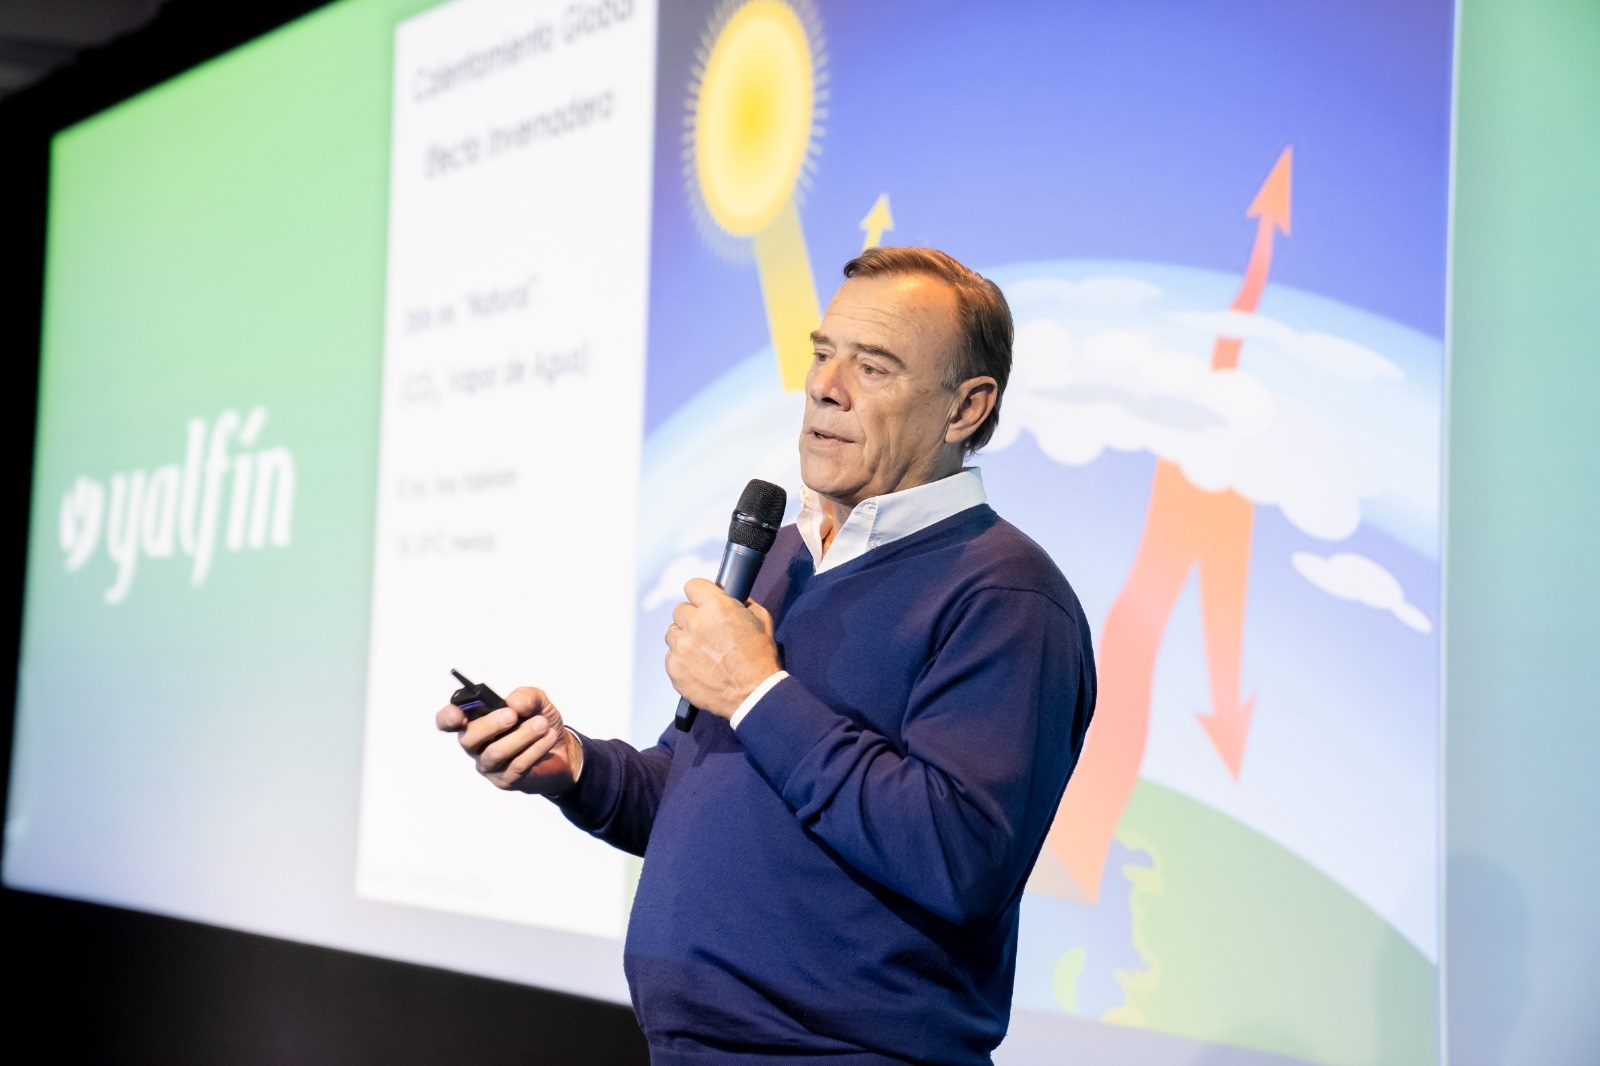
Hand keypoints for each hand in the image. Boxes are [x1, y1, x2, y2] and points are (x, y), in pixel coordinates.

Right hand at [435, 686, 583, 794]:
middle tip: (512, 715)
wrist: (563, 750)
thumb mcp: (537, 702)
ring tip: (542, 724)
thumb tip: (514, 702)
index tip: (459, 713)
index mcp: (475, 720)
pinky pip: (517, 765)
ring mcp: (489, 765)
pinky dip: (535, 749)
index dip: (447, 718)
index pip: (447, 721)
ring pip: (494, 753)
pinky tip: (548, 737)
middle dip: (490, 725)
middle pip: (468, 739)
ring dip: (520, 736)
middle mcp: (476, 745)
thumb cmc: (539, 722)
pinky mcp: (506, 780)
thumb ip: (526, 697)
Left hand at [664, 578, 780, 718]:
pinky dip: (682, 661)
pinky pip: (671, 657)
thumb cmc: (759, 658)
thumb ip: (743, 604)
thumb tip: (733, 599)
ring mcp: (681, 648)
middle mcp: (694, 624)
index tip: (703, 602)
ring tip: (702, 652)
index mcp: (716, 607)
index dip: (700, 595)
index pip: (692, 586)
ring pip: (673, 634)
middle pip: (680, 611)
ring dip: (684, 639)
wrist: (754, 694)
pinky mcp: (675, 668)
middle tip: (707, 632)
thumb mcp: (760, 621)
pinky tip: (699, 668)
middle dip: (692, 619)